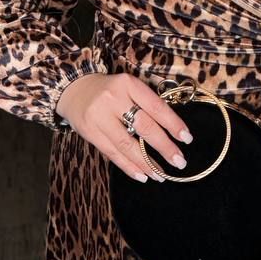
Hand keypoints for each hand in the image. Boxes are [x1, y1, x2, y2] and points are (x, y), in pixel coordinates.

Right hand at [56, 73, 193, 183]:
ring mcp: (99, 116)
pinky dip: (128, 167)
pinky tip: (142, 175)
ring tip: (161, 174)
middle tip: (179, 161)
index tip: (186, 139)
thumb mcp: (129, 87)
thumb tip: (171, 132)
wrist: (73, 89)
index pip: (156, 107)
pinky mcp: (89, 132)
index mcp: (128, 84)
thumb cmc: (110, 90)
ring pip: (127, 145)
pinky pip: (112, 153)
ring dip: (147, 163)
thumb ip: (146, 104)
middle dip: (164, 147)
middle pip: (144, 127)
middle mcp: (113, 99)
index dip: (173, 124)